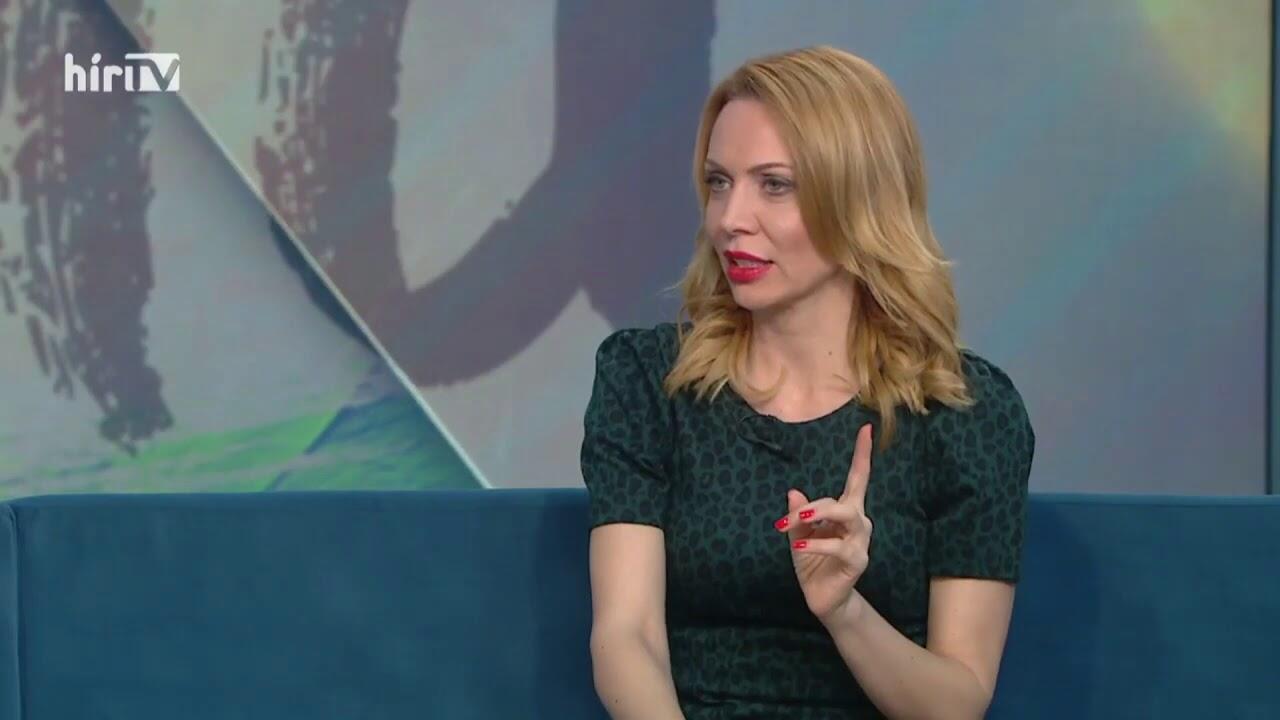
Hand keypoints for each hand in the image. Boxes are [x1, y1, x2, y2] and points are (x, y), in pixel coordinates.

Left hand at [774, 423, 873, 624]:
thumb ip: (798, 516)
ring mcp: (860, 542)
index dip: (862, 454)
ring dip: (820, 515)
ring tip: (799, 521)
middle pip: (846, 498)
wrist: (821, 598)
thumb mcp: (799, 535)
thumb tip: (794, 492)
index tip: (866, 429)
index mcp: (845, 511)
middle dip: (818, 504)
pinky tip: (800, 546)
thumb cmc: (812, 562)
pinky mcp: (858, 561)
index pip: (858, 478)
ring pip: (846, 516)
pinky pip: (838, 546)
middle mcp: (858, 522)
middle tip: (795, 516)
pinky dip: (817, 544)